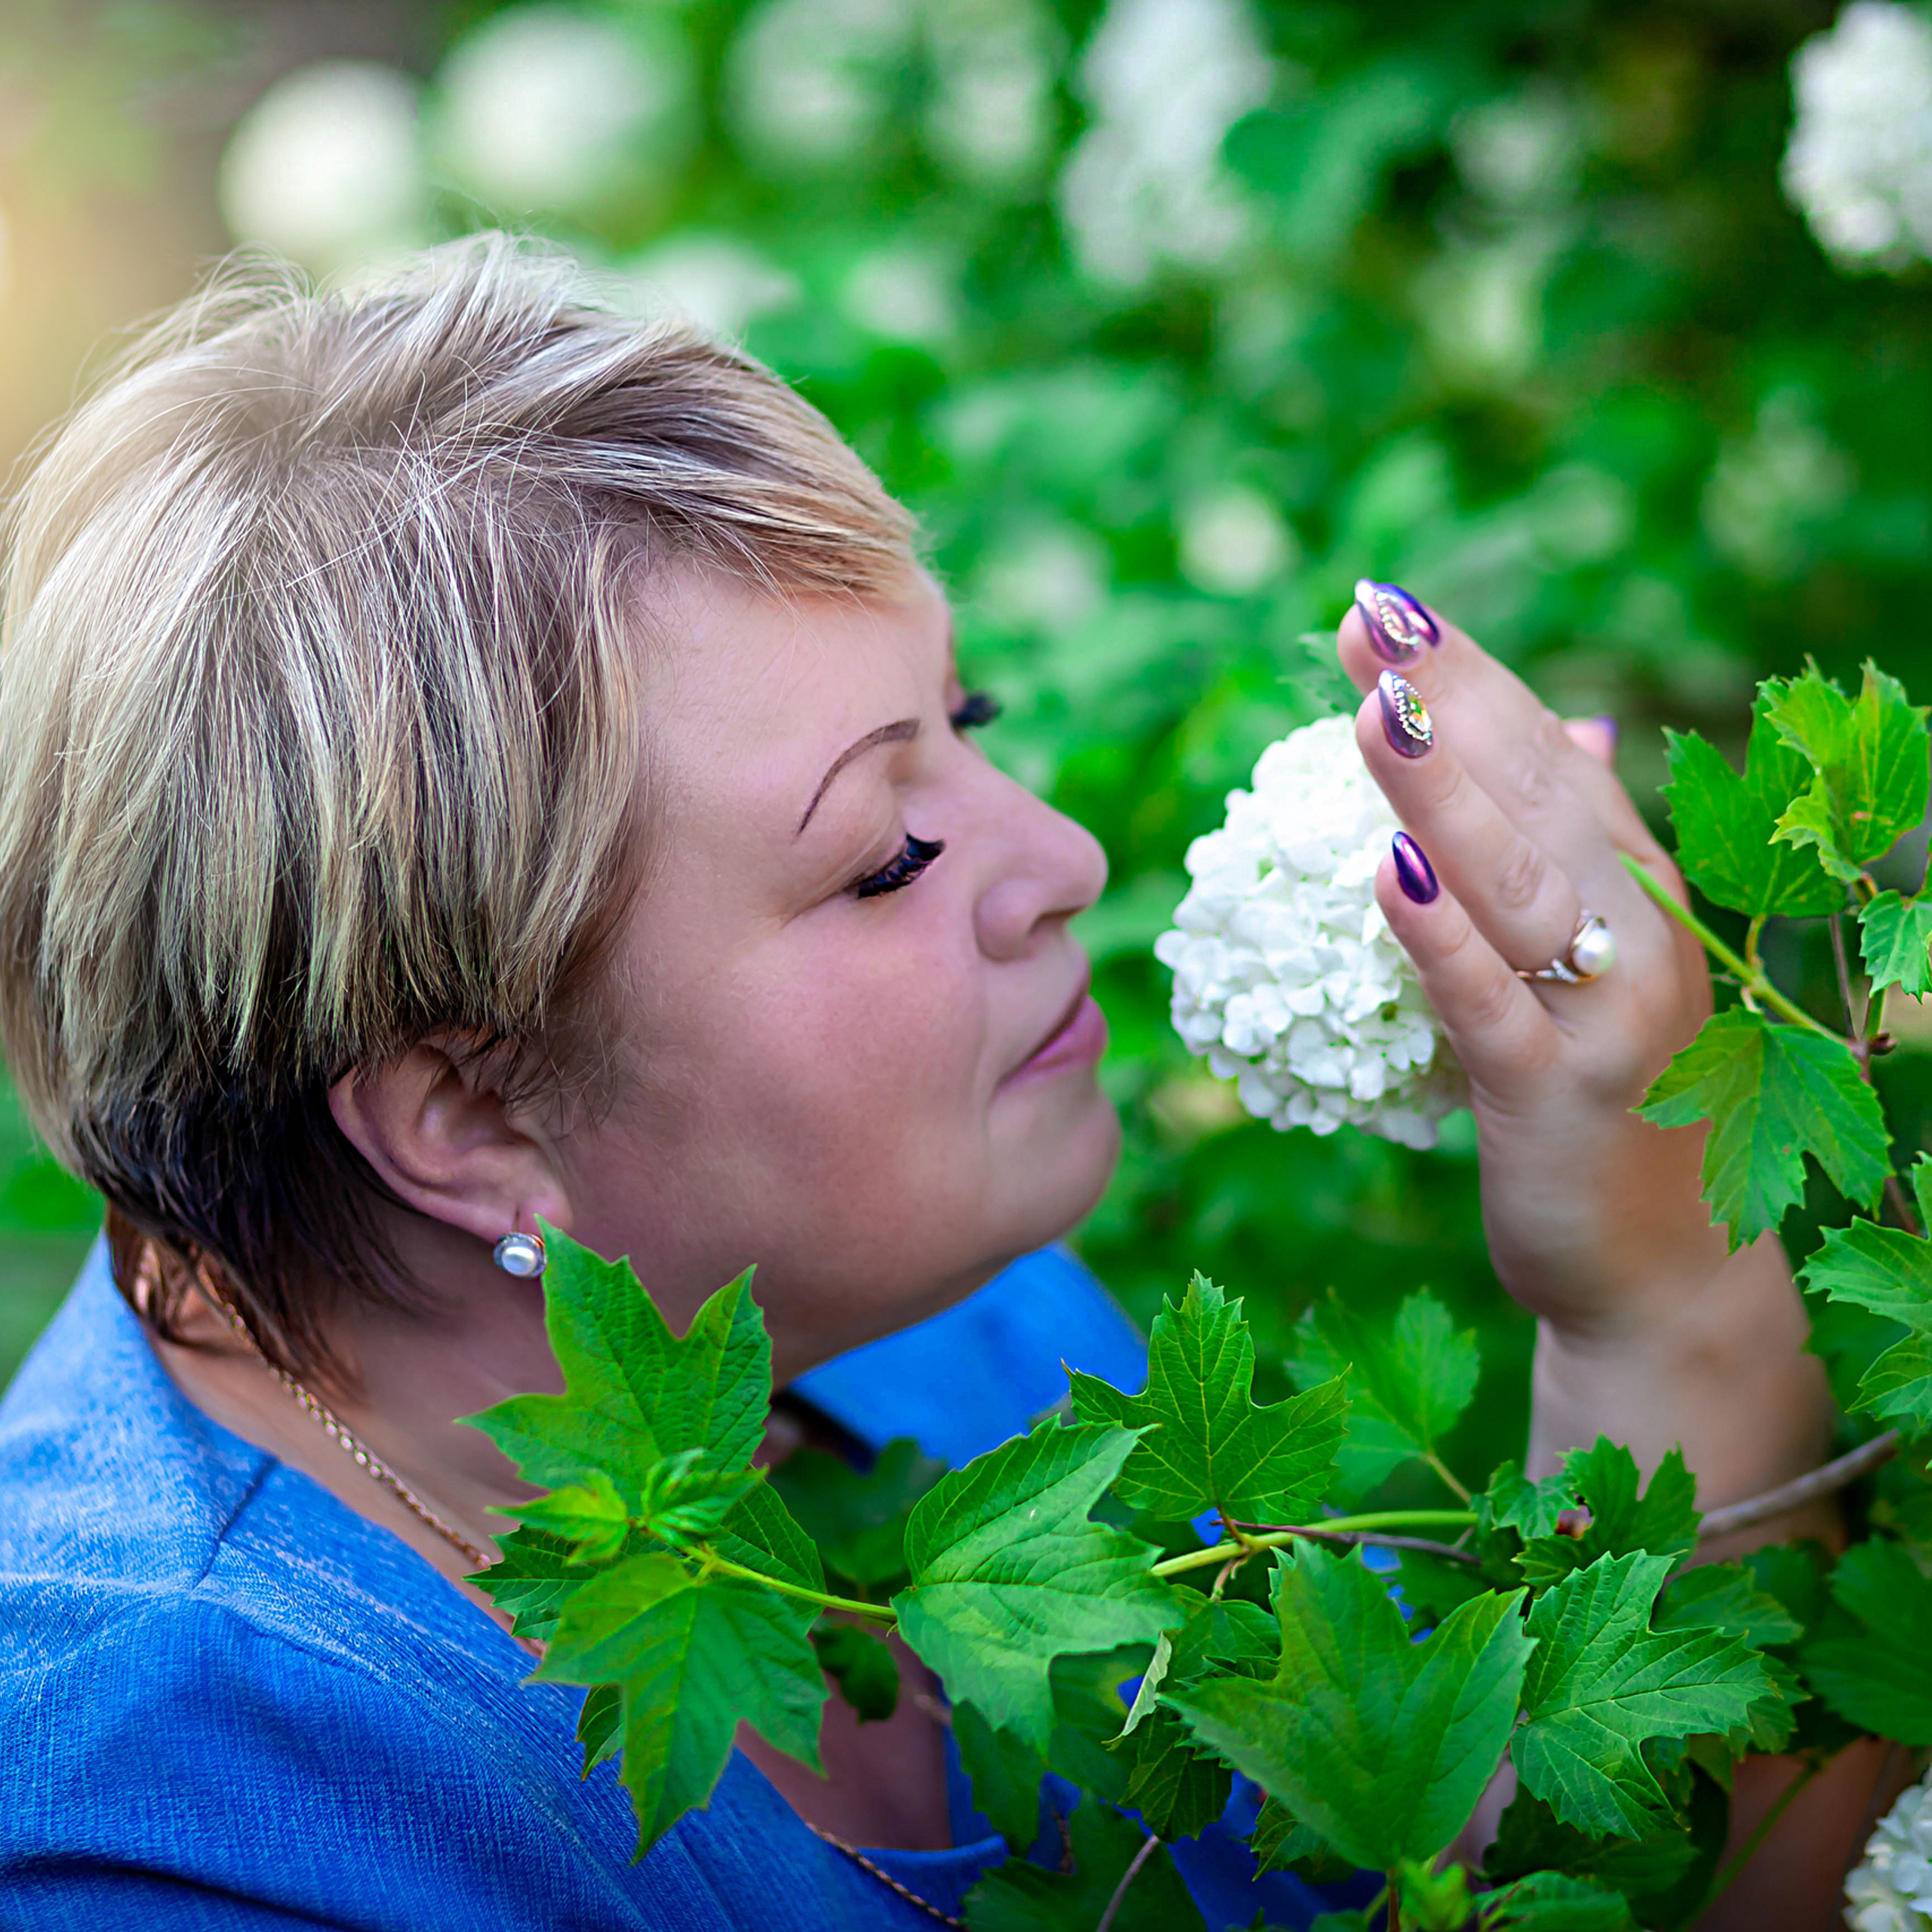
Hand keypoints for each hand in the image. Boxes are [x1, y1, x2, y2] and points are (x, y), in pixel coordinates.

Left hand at [1338, 587, 1721, 1338]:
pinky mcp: (1556, 1097)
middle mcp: (1640, 934)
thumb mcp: (1603, 965)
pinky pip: (1488, 1004)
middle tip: (1365, 616)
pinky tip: (1384, 874)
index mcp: (1638, 891)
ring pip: (1517, 882)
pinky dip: (1440, 938)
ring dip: (1442, 790)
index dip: (1470, 675)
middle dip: (1448, 698)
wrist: (1665, 1273)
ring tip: (1375, 707)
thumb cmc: (1619, 1105)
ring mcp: (1605, 1016)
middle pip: (1535, 794)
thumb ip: (1582, 848)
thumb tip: (1577, 727)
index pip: (1549, 755)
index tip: (1387, 607)